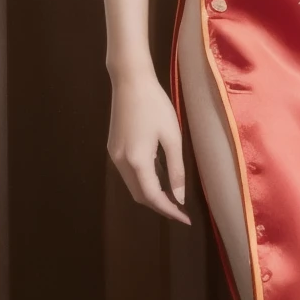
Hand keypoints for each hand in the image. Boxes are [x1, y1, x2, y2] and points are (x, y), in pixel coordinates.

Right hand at [108, 68, 190, 224]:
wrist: (130, 81)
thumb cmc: (156, 105)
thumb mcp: (172, 137)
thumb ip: (176, 170)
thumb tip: (179, 197)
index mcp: (137, 160)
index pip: (153, 197)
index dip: (170, 210)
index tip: (186, 219)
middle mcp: (121, 162)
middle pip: (140, 196)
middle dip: (159, 206)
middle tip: (180, 211)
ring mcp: (114, 155)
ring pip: (132, 186)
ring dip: (150, 195)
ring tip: (171, 197)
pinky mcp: (113, 148)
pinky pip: (128, 174)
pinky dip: (143, 182)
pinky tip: (157, 179)